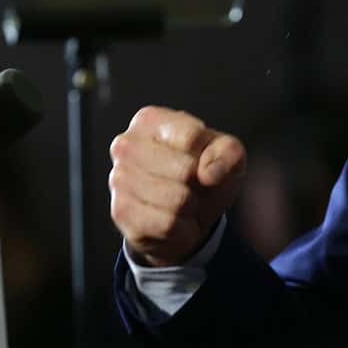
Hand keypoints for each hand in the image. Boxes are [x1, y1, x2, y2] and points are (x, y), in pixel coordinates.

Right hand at [108, 106, 246, 266]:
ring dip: (190, 207)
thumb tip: (209, 173)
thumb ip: (228, 153)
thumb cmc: (203, 175)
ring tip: (183, 202)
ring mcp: (119, 178)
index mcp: (150, 120)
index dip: (208, 155)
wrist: (186, 216)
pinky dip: (181, 227)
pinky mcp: (120, 211)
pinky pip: (167, 224)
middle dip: (198, 183)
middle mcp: (126, 144)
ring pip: (177, 199)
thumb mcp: (226, 155)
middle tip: (191, 185)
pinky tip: (174, 220)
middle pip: (184, 169)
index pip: (191, 137)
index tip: (202, 160)